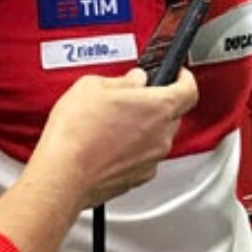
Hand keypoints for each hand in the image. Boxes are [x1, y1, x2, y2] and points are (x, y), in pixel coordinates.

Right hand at [30, 67, 195, 207]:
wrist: (62, 175)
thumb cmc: (76, 134)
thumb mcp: (93, 86)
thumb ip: (123, 80)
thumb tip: (133, 81)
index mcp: (159, 107)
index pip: (189, 89)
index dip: (184, 78)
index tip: (176, 73)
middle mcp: (161, 136)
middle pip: (173, 114)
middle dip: (156, 103)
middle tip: (134, 97)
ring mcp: (151, 160)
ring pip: (157, 138)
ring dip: (143, 128)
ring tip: (113, 123)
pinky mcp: (137, 178)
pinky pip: (143, 158)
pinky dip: (132, 150)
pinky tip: (108, 145)